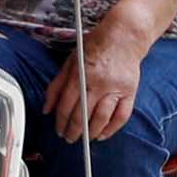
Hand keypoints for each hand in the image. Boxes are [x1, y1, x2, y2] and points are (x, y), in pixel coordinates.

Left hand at [47, 21, 145, 145]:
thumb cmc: (95, 47)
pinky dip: (111, 129)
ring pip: (101, 118)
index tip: (58, 129)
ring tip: (84, 139)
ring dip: (90, 133)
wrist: (124, 37)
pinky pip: (121, 116)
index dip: (60, 122)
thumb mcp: (71, 61)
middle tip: (68, 138)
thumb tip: (47, 109)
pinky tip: (102, 135)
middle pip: (82, 115)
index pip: (66, 105)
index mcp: (80, 74)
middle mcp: (98, 82)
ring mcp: (115, 88)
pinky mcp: (130, 92)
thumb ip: (56, 85)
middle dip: (73, 131)